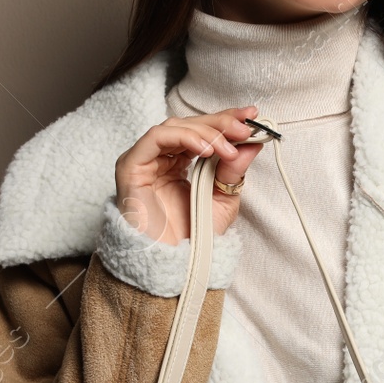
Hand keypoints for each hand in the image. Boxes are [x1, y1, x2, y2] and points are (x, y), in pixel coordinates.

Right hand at [113, 107, 265, 245]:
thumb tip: (252, 144)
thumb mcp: (223, 199)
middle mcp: (159, 159)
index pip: (201, 131)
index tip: (252, 116)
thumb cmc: (193, 238)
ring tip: (228, 147)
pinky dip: (184, 138)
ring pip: (173, 127)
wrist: (173, 265)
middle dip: (220, 123)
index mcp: (178, 163)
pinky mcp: (131, 167)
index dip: (225, 119)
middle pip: (188, 125)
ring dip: (206, 132)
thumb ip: (234, 171)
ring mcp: (144, 162)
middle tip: (244, 128)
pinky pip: (156, 139)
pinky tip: (206, 149)